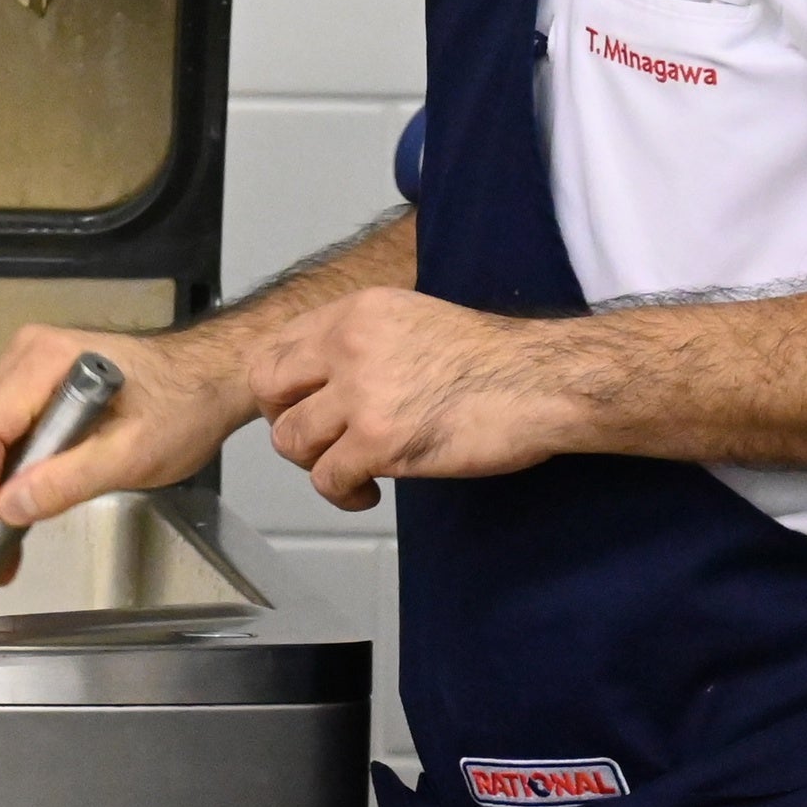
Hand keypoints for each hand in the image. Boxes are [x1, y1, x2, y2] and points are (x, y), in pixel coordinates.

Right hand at [0, 322, 251, 545]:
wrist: (209, 379)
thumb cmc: (182, 408)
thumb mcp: (132, 455)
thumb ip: (68, 480)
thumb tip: (9, 508)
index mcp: (45, 361)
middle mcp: (25, 356)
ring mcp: (26, 368)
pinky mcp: (33, 385)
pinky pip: (1, 432)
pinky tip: (9, 511)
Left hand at [245, 288, 569, 510]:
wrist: (539, 380)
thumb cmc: (489, 358)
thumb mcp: (409, 319)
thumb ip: (360, 339)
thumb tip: (322, 376)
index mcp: (353, 313)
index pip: (275, 347)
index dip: (281, 387)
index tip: (304, 408)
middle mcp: (347, 345)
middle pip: (266, 389)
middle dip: (284, 421)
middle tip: (318, 441)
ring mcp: (361, 393)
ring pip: (290, 439)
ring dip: (314, 463)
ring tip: (350, 469)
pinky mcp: (380, 441)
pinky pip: (327, 478)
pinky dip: (342, 493)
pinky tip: (368, 491)